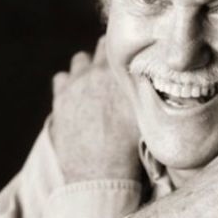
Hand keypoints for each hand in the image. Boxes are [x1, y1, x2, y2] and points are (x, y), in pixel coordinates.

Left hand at [49, 36, 141, 182]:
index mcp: (118, 73)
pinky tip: (77, 95)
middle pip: (100, 47)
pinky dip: (68, 83)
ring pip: (79, 60)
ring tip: (95, 82)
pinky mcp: (59, 99)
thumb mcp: (147, 114)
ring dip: (87, 67)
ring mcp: (74, 84)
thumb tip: (158, 77)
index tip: (130, 55)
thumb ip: (149, 90)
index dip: (126, 50)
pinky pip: (61, 77)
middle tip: (115, 69)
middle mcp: (95, 72)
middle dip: (108, 55)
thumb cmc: (129, 146)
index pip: (121, 45)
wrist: (100, 172)